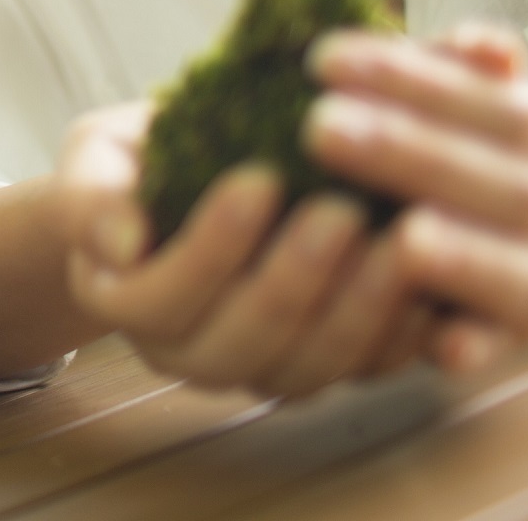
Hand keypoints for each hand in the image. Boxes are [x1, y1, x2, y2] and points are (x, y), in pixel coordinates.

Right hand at [57, 102, 425, 394]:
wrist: (176, 190)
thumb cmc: (134, 165)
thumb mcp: (95, 157)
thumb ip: (93, 193)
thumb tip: (121, 240)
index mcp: (125, 302)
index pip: (161, 296)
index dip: (212, 246)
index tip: (259, 177)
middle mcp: (189, 353)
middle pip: (244, 338)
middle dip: (299, 277)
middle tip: (343, 208)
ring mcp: (261, 368)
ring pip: (312, 366)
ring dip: (362, 309)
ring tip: (399, 239)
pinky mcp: (324, 366)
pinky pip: (368, 369)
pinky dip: (406, 333)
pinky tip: (434, 279)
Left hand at [307, 24, 527, 371]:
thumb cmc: (465, 139)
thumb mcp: (463, 91)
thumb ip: (455, 66)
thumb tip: (477, 46)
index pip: (496, 103)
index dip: (415, 82)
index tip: (325, 59)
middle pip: (507, 186)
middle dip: (414, 156)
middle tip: (320, 127)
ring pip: (521, 273)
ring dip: (463, 257)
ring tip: (402, 235)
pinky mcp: (516, 338)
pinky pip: (503, 348)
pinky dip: (473, 346)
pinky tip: (436, 345)